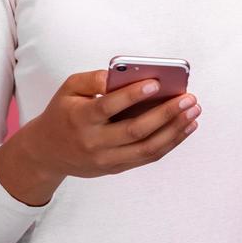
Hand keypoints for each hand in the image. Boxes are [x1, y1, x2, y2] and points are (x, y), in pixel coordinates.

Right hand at [19, 68, 201, 181]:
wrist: (47, 152)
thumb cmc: (64, 112)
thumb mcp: (68, 89)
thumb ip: (93, 79)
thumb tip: (119, 75)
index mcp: (80, 119)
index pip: (108, 107)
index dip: (132, 95)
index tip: (155, 83)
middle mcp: (94, 142)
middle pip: (135, 131)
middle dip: (166, 114)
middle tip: (189, 99)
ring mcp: (107, 159)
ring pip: (147, 148)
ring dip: (175, 131)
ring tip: (194, 112)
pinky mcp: (117, 168)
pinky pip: (148, 157)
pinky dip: (170, 142)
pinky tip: (186, 127)